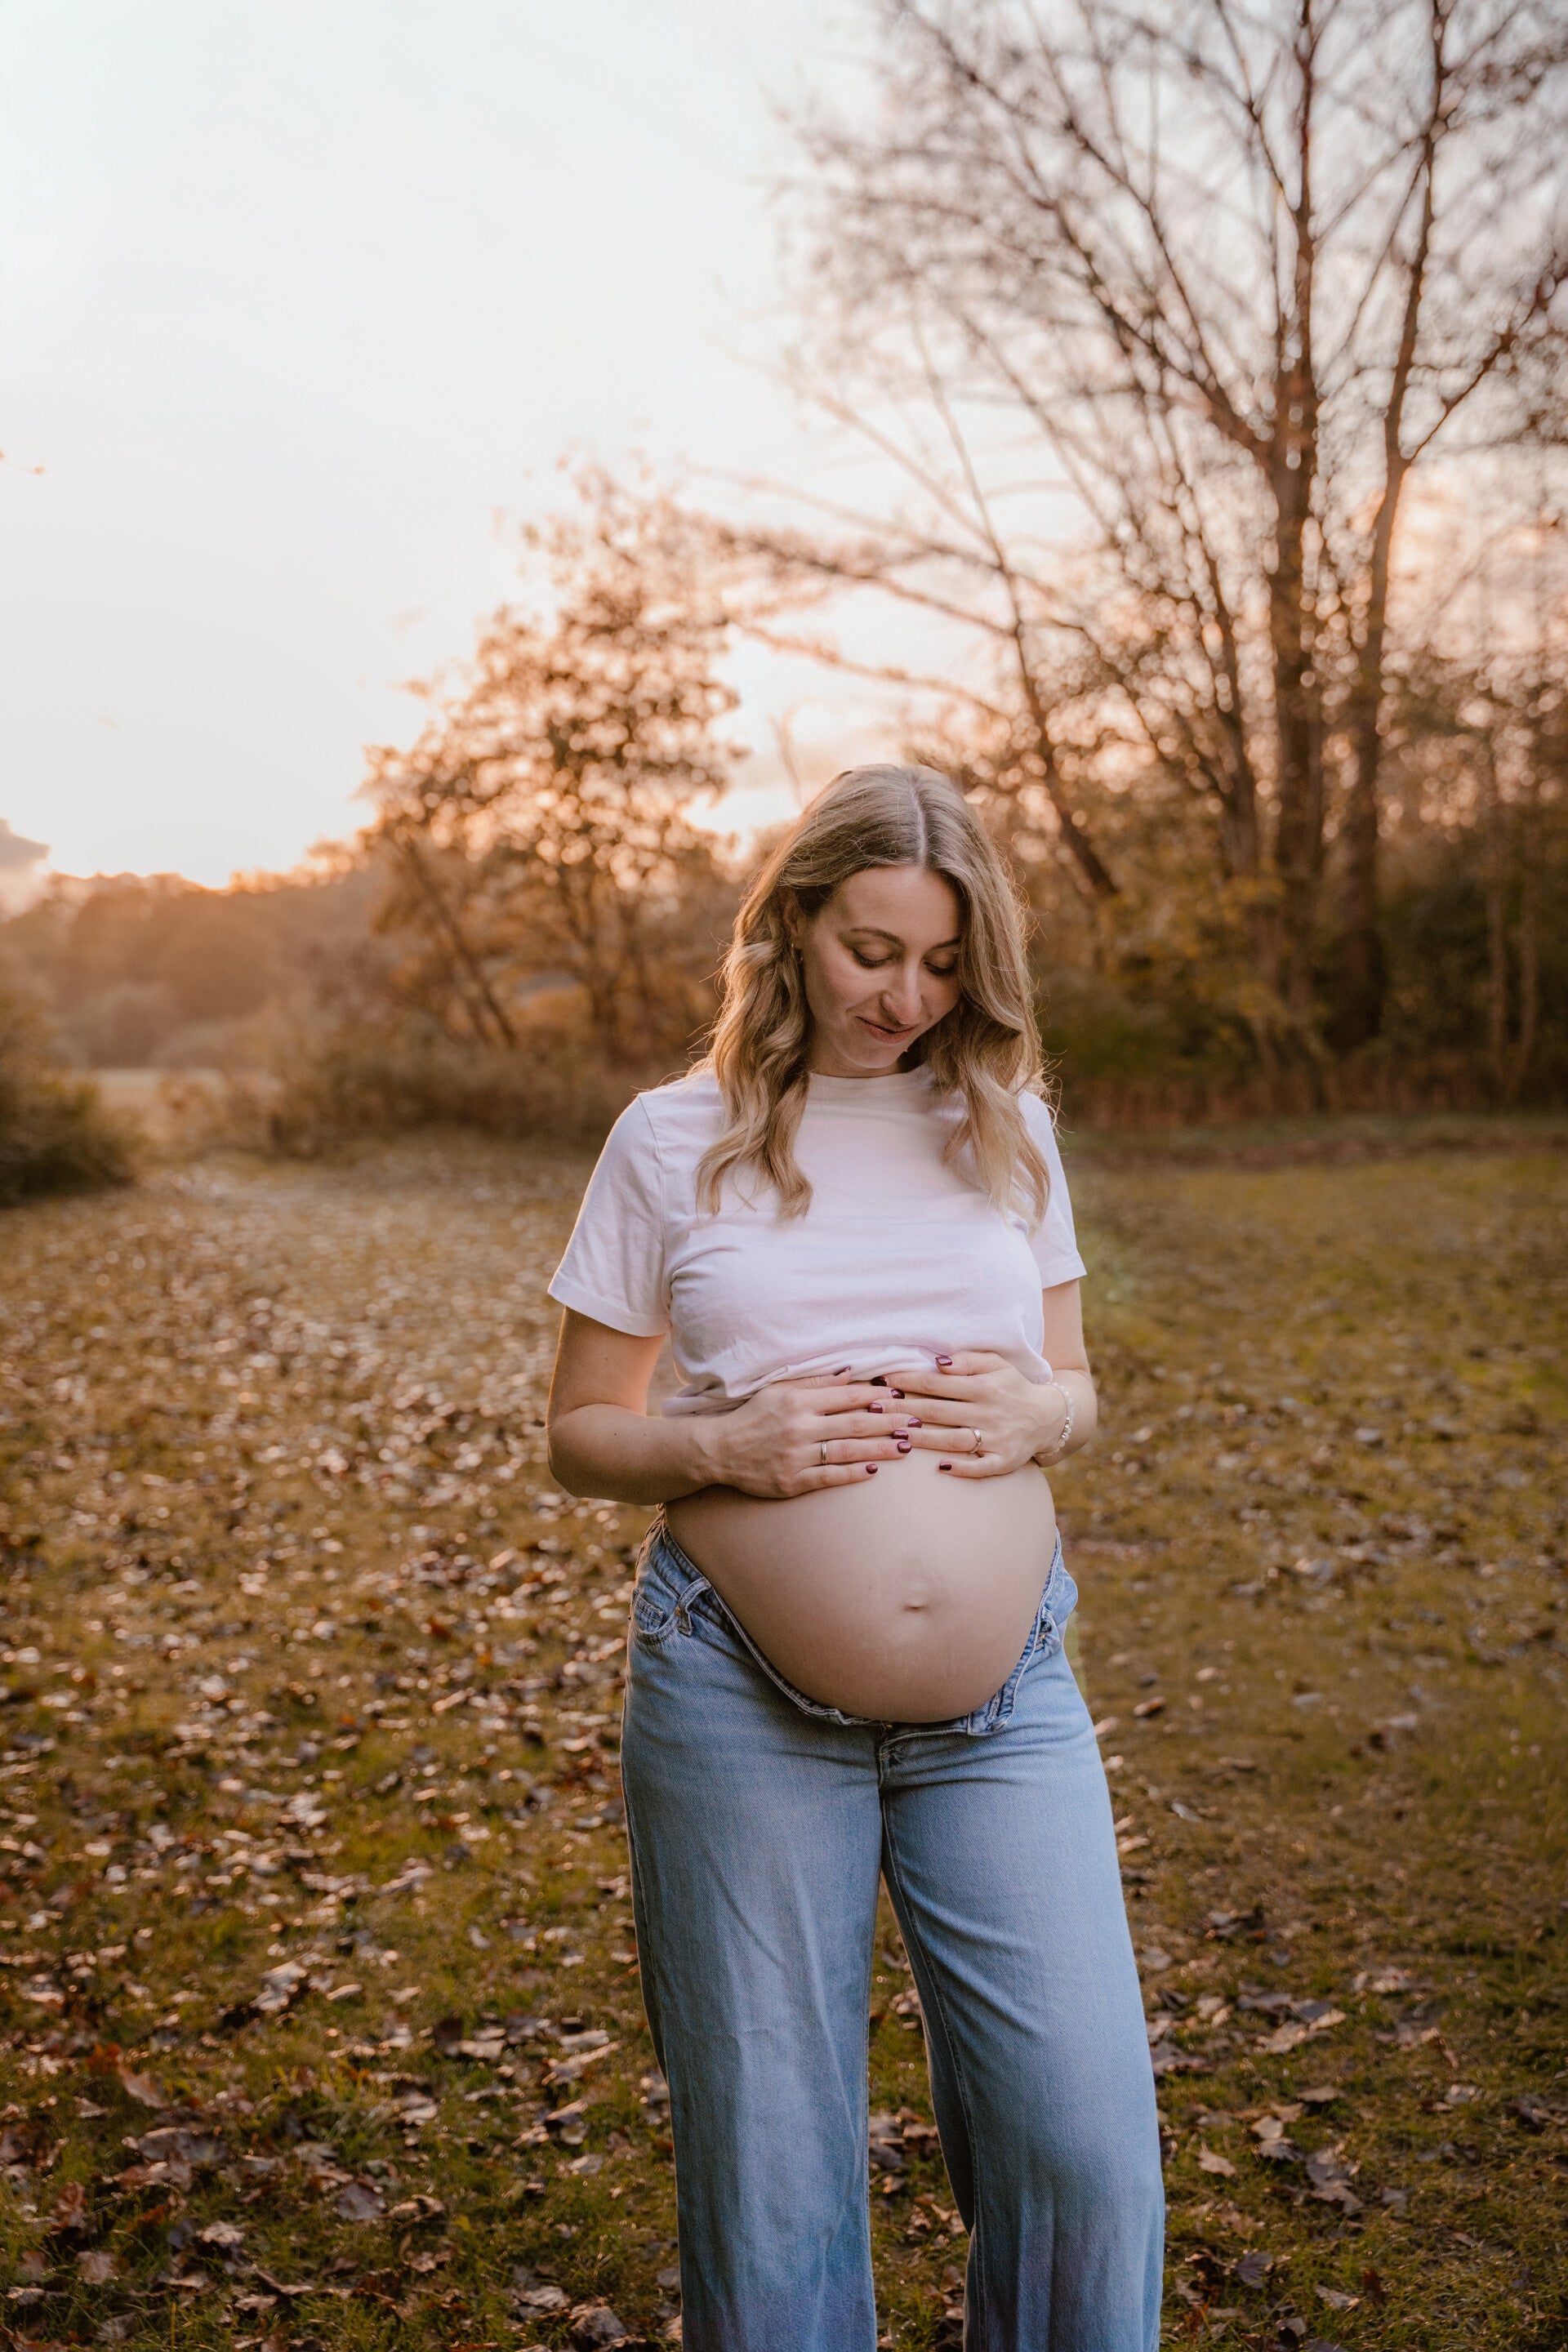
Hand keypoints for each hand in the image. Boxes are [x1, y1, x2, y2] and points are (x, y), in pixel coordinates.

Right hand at [703, 1373, 918, 1498]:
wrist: (719, 1450)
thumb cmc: (753, 1416)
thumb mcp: (778, 1390)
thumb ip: (814, 1382)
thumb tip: (851, 1374)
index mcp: (797, 1400)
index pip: (846, 1396)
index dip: (876, 1396)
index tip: (900, 1397)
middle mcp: (799, 1427)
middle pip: (854, 1423)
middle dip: (889, 1422)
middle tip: (916, 1421)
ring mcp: (796, 1456)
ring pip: (847, 1450)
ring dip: (879, 1448)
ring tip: (905, 1446)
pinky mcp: (792, 1481)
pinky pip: (829, 1476)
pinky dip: (853, 1473)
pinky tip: (874, 1470)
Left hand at [895, 1350, 1065, 1478]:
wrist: (1048, 1417)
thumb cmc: (1012, 1387)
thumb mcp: (996, 1364)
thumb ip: (968, 1360)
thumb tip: (938, 1363)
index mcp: (984, 1386)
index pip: (938, 1384)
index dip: (907, 1381)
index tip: (882, 1381)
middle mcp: (989, 1412)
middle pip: (938, 1411)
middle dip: (903, 1409)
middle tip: (873, 1409)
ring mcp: (996, 1439)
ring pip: (953, 1439)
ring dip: (922, 1439)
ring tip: (894, 1436)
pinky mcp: (1004, 1461)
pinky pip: (981, 1467)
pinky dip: (961, 1468)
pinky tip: (939, 1467)